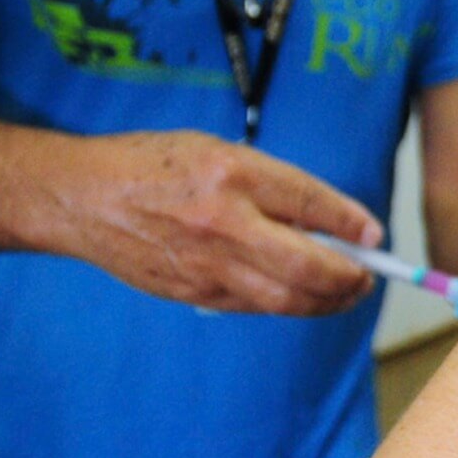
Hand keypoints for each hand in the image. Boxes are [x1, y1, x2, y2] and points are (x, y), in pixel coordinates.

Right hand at [50, 130, 383, 314]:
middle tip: (367, 277)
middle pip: (308, 266)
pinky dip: (287, 304)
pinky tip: (302, 296)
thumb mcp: (218, 152)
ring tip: (346, 292)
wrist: (82, 198)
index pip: (310, 202)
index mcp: (232, 173)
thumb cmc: (153, 165)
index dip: (351, 222)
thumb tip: (326, 222)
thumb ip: (270, 185)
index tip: (375, 236)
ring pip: (286, 298)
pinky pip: (255, 306)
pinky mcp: (193, 293)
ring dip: (326, 301)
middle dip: (349, 278)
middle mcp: (223, 221)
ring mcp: (207, 264)